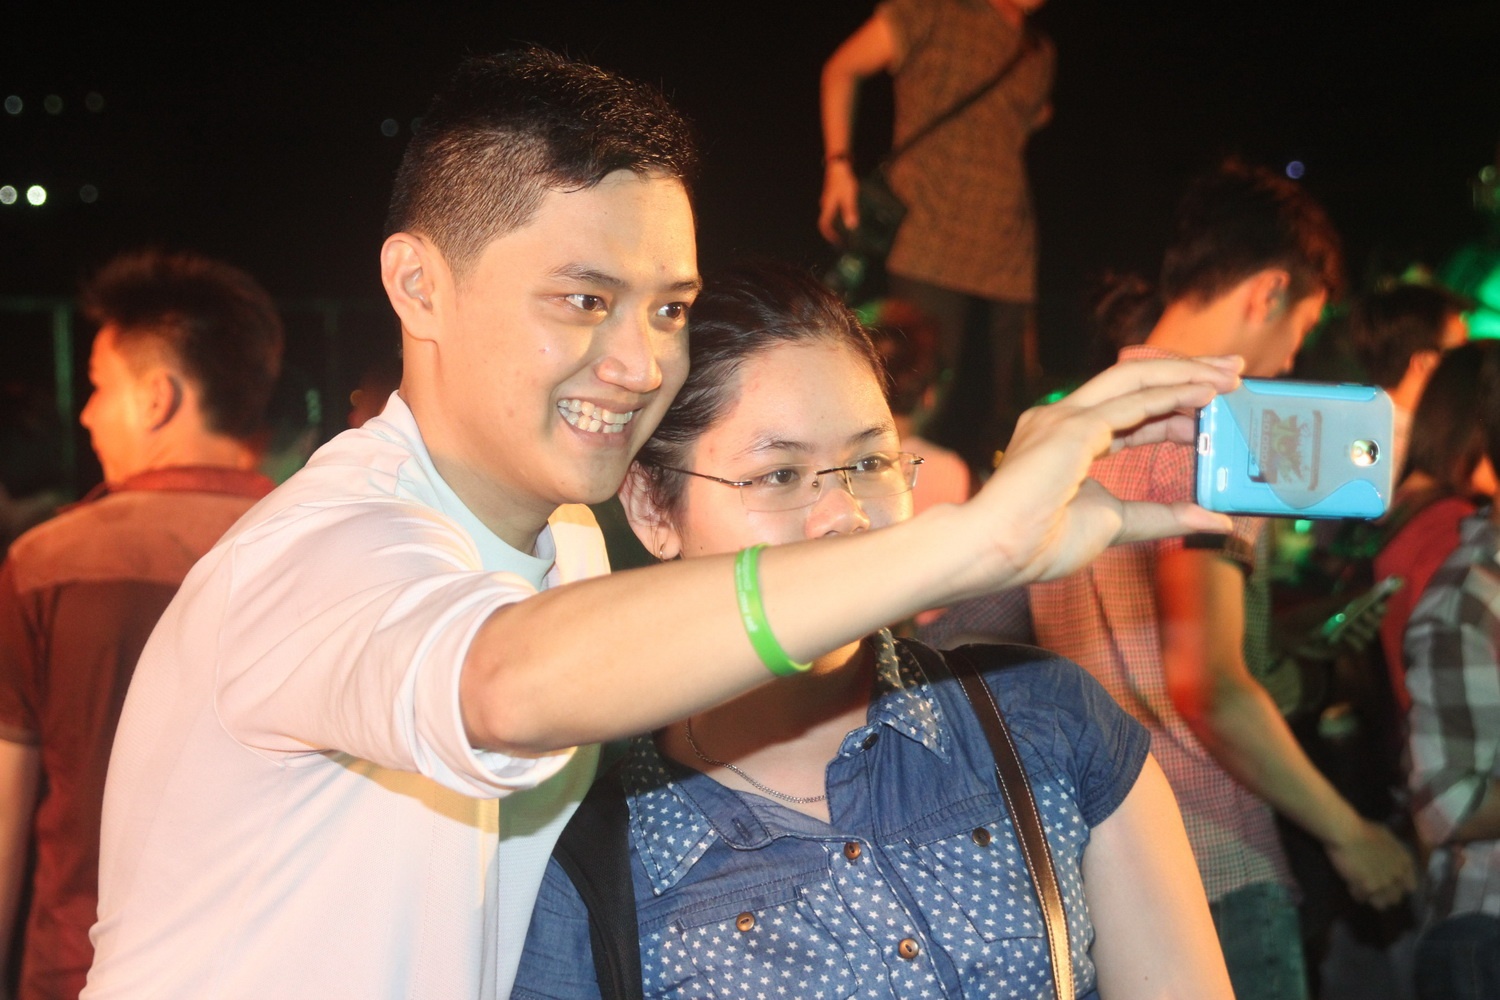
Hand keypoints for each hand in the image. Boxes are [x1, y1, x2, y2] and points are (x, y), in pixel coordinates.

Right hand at [818, 163, 859, 244]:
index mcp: (828, 206)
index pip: (824, 225)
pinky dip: (842, 211)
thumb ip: (850, 211)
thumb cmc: (843, 179)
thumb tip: (851, 226)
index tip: (837, 242)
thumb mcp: (848, 196)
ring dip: (839, 219)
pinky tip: (852, 209)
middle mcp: (826, 203)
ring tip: (851, 223)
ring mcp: (829, 197)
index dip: (829, 235)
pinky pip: (836, 205)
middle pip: (828, 220)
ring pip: (832, 212)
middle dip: (836, 229)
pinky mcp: (834, 191)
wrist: (839, 162)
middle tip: (846, 234)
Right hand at [952, 356, 1241, 593]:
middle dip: (1187, 370)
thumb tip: (1215, 519)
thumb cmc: (1039, 543)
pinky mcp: (1073, 427)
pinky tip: (1205, 394)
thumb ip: (1164, 516)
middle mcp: (1063, 420)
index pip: (1131, 411)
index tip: (1213, 406)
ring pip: (1135, 378)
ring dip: (1186, 373)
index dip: (1174, 405)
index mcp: (1067, 440)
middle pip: (1135, 379)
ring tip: (1231, 375)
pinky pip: (1133, 403)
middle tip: (1235, 371)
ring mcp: (1064, 418)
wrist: (996, 551)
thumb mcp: (1118, 524)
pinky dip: (1172, 394)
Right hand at [1326, 817, 1416, 909]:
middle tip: (1374, 888)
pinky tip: (1350, 885)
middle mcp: (1398, 876)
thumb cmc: (1364, 829)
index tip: (1390, 884)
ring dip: (1372, 898)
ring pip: (1381, 904)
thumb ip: (1394, 853)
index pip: (1410, 887)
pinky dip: (1356, 894)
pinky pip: (1361, 899)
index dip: (1399, 886)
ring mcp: (1384, 884)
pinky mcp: (1368, 888)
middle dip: (1386, 894)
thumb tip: (1393, 860)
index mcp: (1405, 862)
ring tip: (1363, 892)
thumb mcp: (1387, 837)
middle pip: (1396, 898)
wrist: (1346, 833)